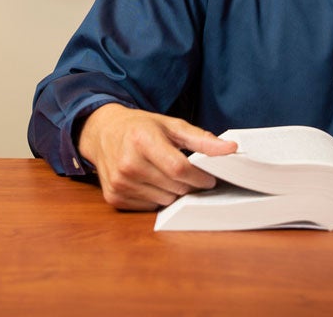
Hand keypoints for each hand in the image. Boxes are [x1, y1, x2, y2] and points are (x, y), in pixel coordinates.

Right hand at [77, 103, 237, 210]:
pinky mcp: (114, 197)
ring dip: (173, 191)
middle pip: (175, 187)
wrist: (102, 133)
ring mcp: (119, 182)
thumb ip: (201, 139)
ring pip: (165, 200)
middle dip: (189, 184)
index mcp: (142, 140)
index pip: (179, 169)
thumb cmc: (140, 128)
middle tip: (188, 173)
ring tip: (165, 174)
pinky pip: (150, 207)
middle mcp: (128, 163)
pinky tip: (151, 182)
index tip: (210, 177)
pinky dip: (157, 197)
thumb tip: (230, 149)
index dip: (200, 177)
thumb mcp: (170, 125)